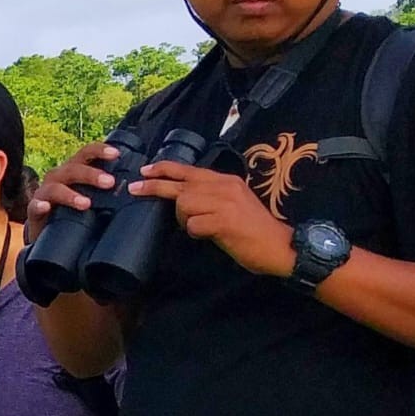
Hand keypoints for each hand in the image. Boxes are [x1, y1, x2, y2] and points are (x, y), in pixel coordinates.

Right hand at [26, 142, 119, 242]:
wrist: (48, 233)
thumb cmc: (75, 211)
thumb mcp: (92, 197)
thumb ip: (107, 191)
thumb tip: (138, 188)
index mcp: (74, 171)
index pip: (86, 154)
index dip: (100, 151)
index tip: (116, 153)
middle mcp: (59, 178)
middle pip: (73, 169)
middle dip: (91, 174)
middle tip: (109, 182)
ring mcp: (45, 193)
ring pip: (56, 188)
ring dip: (71, 194)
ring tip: (86, 204)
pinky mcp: (34, 211)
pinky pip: (35, 206)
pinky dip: (40, 205)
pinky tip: (46, 208)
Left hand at [129, 161, 295, 276]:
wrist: (280, 246)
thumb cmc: (254, 229)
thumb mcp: (234, 203)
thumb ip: (211, 197)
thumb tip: (182, 199)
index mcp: (226, 181)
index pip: (189, 170)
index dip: (165, 169)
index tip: (145, 171)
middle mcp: (224, 187)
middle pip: (180, 185)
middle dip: (154, 186)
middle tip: (134, 189)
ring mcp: (224, 203)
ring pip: (183, 204)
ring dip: (183, 218)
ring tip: (199, 227)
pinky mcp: (224, 222)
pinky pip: (193, 225)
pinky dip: (195, 233)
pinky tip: (207, 236)